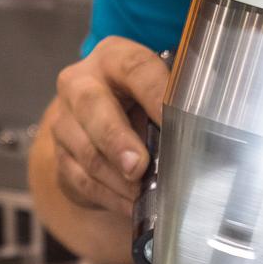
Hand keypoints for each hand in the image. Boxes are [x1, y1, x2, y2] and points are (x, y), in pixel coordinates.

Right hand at [47, 36, 168, 216]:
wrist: (105, 122)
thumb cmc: (143, 102)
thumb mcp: (161, 91)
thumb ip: (178, 103)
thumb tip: (202, 131)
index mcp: (113, 58)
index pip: (135, 68)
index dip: (156, 94)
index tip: (175, 122)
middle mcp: (80, 83)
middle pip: (93, 107)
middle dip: (117, 140)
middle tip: (138, 166)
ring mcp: (65, 121)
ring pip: (87, 152)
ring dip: (118, 179)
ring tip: (143, 194)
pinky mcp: (60, 156)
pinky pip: (82, 180)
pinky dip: (111, 197)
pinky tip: (132, 205)